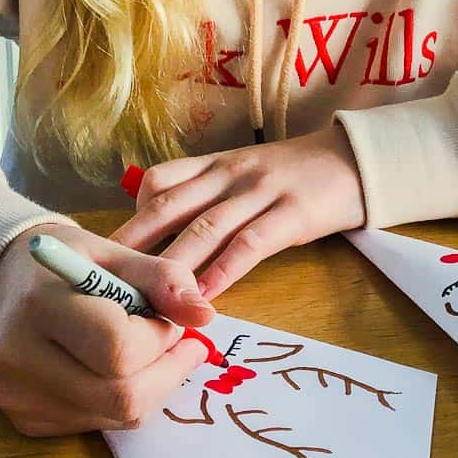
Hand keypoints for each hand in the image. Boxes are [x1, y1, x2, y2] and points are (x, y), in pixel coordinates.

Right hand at [0, 222, 214, 436]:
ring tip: (145, 350)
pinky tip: (111, 368)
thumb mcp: (114, 253)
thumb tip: (205, 317)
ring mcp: (19, 396)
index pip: (119, 347)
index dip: (159, 337)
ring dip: (149, 386)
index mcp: (41, 304)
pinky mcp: (24, 419)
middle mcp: (21, 358)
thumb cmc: (67, 264)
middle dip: (166, 371)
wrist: (4, 285)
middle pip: (122, 397)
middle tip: (177, 343)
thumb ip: (163, 279)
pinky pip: (97, 424)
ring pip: (116, 417)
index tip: (166, 317)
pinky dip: (121, 400)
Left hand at [108, 122, 366, 300]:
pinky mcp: (293, 212)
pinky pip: (251, 243)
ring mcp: (261, 191)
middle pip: (170, 206)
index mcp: (214, 165)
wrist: (355, 160)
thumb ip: (205, 197)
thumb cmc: (294, 176)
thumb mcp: (244, 175)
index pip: (159, 181)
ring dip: (174, 264)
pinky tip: (207, 294)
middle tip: (103, 279)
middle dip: (133, 243)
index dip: (131, 215)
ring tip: (149, 297)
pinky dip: (225, 269)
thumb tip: (161, 239)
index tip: (110, 252)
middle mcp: (230, 174)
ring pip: (206, 227)